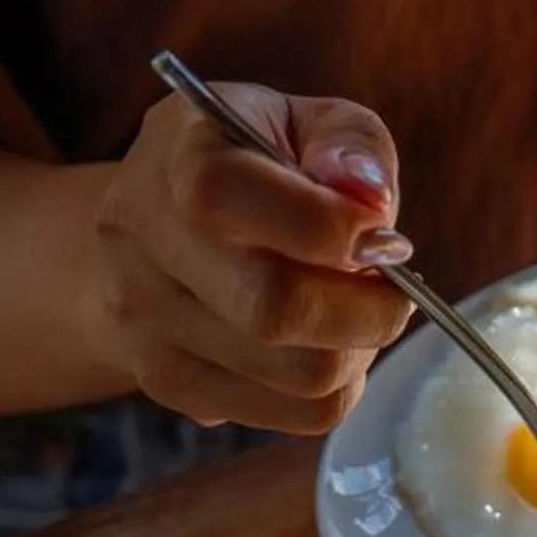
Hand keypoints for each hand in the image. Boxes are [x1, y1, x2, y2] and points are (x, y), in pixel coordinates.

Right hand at [89, 85, 417, 432]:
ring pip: (297, 375)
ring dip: (359, 349)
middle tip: (395, 289)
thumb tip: (370, 202)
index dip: (328, 226)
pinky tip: (326, 343)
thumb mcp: (309, 121)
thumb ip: (351, 144)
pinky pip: (295, 415)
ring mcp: (145, 319)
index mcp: (176, 152)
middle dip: (367, 308)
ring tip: (358, 312)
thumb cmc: (256, 163)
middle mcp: (141, 237)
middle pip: (272, 307)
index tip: (383, 236)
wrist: (157, 224)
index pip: (226, 196)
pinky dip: (337, 386)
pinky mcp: (169, 384)